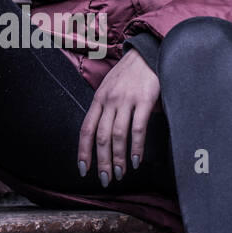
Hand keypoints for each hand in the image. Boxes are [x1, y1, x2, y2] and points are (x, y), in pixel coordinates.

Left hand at [78, 48, 160, 185]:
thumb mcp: (110, 89)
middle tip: (106, 179)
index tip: (84, 170)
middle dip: (102, 161)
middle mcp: (109, 100)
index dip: (83, 152)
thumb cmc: (130, 74)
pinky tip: (136, 160)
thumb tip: (105, 138)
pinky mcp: (144, 100)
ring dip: (118, 158)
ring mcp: (126, 100)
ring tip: (120, 173)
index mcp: (98, 99)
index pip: (86, 129)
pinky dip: (136, 147)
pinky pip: (138, 129)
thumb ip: (106, 110)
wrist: (148, 53)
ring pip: (118, 135)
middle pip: (100, 136)